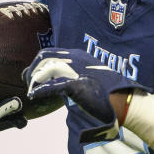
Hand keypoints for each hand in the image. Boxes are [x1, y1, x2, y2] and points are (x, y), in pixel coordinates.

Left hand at [24, 48, 148, 141]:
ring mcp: (77, 70)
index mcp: (78, 56)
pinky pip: (54, 85)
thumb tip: (49, 84)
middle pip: (44, 57)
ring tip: (32, 92)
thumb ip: (68, 78)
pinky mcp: (78, 84)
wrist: (124, 100)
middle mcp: (76, 59)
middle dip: (33, 70)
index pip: (48, 53)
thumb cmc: (106, 93)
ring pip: (46, 68)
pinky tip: (34, 95)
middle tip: (29, 84)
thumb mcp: (85, 79)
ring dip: (35, 80)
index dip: (37, 64)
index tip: (33, 78)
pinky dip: (42, 90)